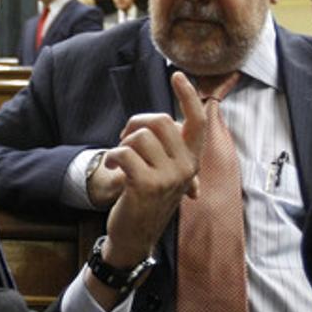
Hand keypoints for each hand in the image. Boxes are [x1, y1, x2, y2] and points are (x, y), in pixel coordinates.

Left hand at [88, 72, 204, 306]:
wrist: (134, 236)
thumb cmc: (146, 199)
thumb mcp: (166, 174)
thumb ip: (171, 149)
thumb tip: (178, 118)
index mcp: (192, 160)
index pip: (198, 122)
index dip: (189, 96)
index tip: (177, 75)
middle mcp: (186, 168)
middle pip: (161, 121)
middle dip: (136, 123)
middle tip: (125, 139)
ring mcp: (169, 178)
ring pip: (140, 136)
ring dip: (122, 144)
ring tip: (120, 161)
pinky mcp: (148, 186)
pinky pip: (124, 152)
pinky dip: (113, 157)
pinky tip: (114, 170)